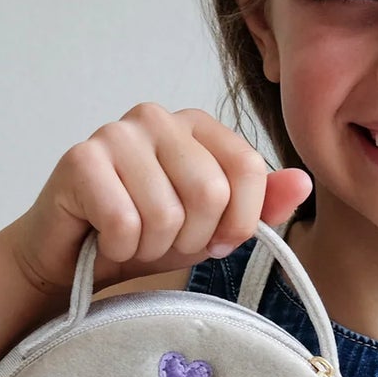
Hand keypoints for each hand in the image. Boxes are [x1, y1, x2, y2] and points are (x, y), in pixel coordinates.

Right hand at [4, 101, 311, 297]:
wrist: (73, 260)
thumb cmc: (145, 236)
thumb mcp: (214, 227)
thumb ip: (261, 205)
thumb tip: (304, 182)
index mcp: (198, 125)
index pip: (249, 170)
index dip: (237, 222)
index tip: (213, 239)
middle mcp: (158, 116)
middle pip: (209, 193)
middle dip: (191, 238)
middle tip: (163, 241)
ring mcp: (116, 132)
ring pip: (166, 212)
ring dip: (152, 246)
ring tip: (134, 239)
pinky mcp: (80, 159)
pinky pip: (124, 222)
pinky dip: (119, 247)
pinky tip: (105, 238)